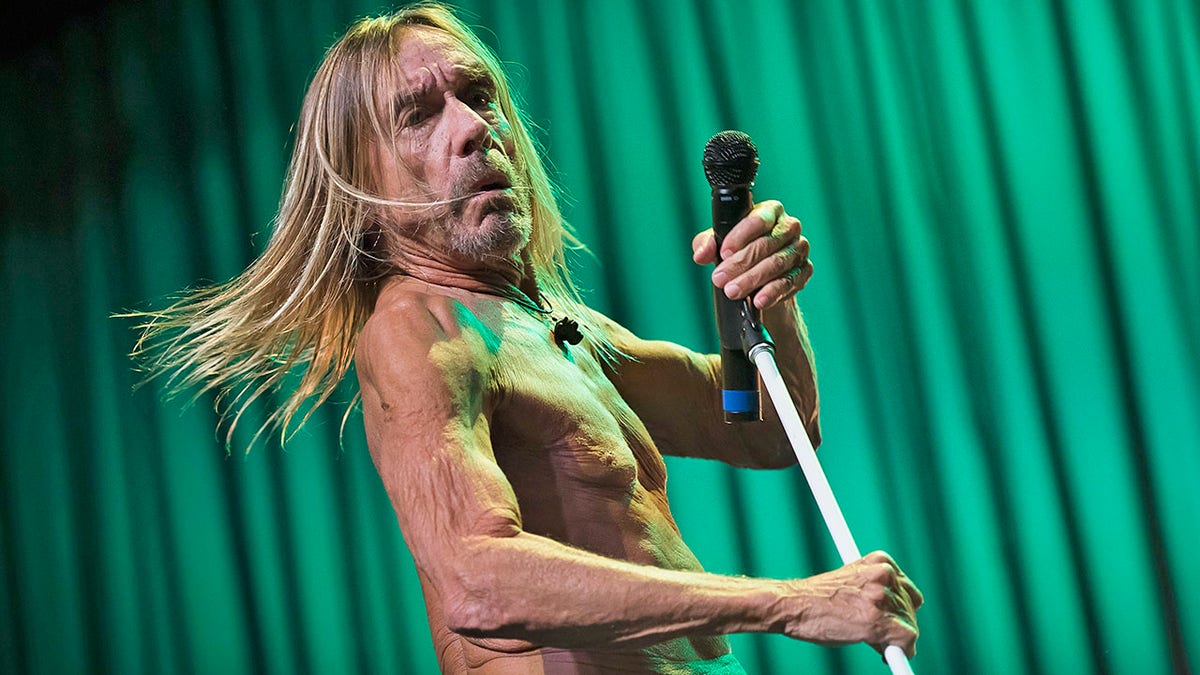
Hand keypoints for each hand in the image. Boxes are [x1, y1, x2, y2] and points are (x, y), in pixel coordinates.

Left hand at [691, 200, 812, 309]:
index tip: (724, 253)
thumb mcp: (719, 245)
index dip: (740, 236)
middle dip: (740, 264)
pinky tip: (758, 301)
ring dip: (752, 279)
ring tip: (732, 291)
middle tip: (720, 279)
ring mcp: (799, 249)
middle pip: (766, 244)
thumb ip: (707, 244)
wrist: (760, 280)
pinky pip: (790, 282)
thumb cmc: (739, 253)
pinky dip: (772, 292)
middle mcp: (789, 227)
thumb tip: (700, 255)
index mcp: (770, 211)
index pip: (759, 219)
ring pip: (777, 264)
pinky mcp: (804, 271)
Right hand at [779, 551, 923, 657]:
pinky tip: (882, 653)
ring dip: (895, 640)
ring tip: (872, 642)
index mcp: (879, 561)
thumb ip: (875, 593)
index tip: (891, 621)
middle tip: (878, 637)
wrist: (793, 604)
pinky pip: (907, 640)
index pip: (907, 589)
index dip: (900, 609)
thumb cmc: (817, 598)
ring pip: (909, 626)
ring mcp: (881, 597)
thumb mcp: (851, 583)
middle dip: (897, 625)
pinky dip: (900, 652)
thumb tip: (898, 623)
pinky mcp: (877, 619)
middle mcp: (883, 575)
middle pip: (911, 608)